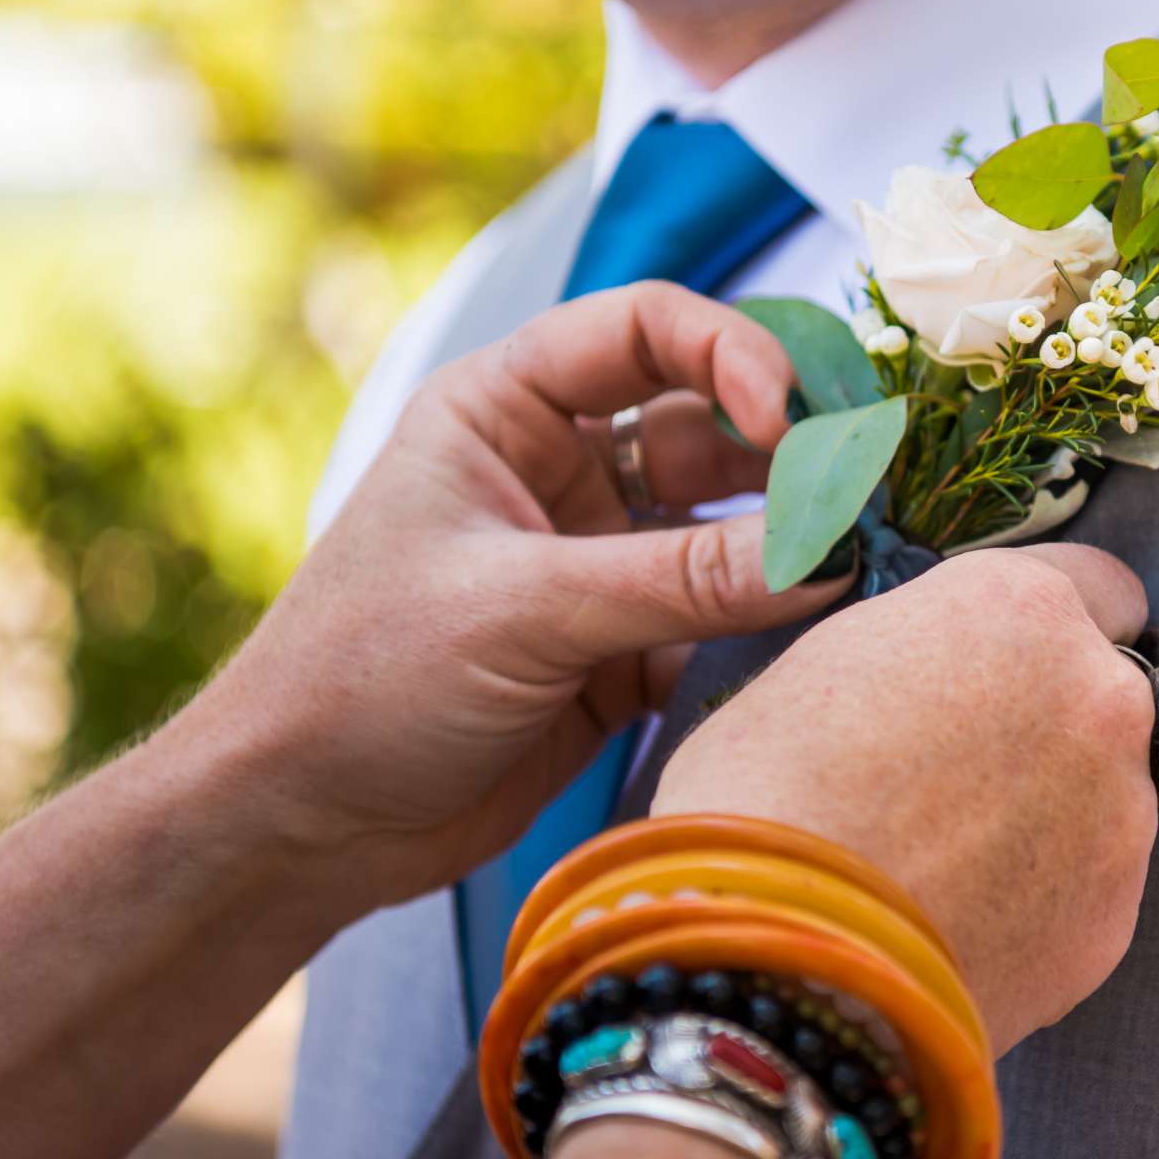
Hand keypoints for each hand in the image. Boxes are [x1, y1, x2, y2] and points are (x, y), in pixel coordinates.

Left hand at [164, 282, 850, 913]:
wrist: (298, 831)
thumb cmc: (364, 680)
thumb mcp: (526, 613)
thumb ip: (683, 584)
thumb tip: (829, 554)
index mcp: (505, 411)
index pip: (645, 328)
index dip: (731, 353)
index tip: (790, 420)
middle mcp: (560, 469)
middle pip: (706, 423)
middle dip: (786, 452)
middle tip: (861, 492)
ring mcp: (597, 561)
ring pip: (726, 525)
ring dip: (789, 540)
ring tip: (861, 564)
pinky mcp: (624, 651)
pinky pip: (722, 618)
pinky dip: (770, 628)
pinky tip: (821, 640)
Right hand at [652, 543, 1158, 1052]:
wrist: (779, 955)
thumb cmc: (767, 790)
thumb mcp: (829, 660)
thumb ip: (928, 644)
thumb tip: (943, 671)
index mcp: (1026, 605)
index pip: (1100, 586)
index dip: (1046, 629)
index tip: (1008, 662)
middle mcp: (1100, 695)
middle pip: (1106, 693)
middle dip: (1052, 721)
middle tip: (962, 772)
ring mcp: (1122, 811)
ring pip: (1107, 795)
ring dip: (1054, 814)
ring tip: (950, 864)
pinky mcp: (1116, 918)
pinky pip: (1090, 890)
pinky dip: (1045, 899)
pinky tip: (965, 921)